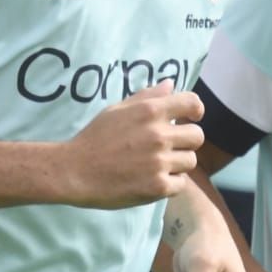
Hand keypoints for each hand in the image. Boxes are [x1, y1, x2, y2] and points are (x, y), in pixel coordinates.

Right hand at [60, 83, 205, 208]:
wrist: (74, 171)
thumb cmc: (94, 138)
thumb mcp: (117, 110)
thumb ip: (147, 97)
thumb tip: (171, 84)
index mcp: (150, 111)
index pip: (192, 103)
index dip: (195, 110)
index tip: (190, 118)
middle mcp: (159, 135)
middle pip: (197, 136)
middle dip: (186, 141)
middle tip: (169, 147)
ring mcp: (159, 162)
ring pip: (190, 161)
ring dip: (178, 163)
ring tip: (157, 165)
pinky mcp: (157, 187)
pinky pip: (180, 183)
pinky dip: (170, 184)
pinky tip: (152, 180)